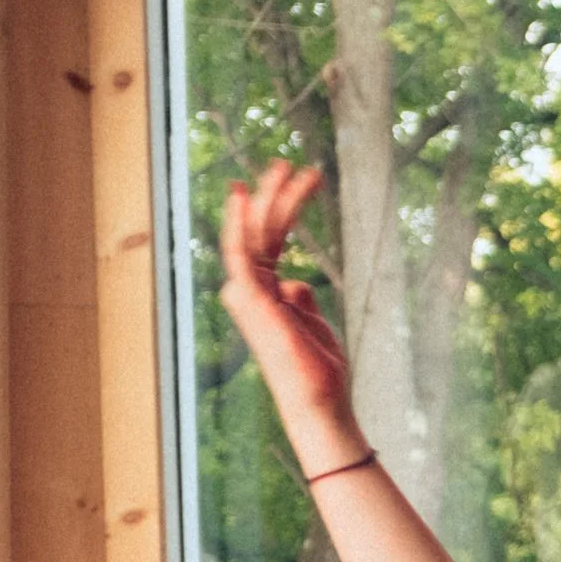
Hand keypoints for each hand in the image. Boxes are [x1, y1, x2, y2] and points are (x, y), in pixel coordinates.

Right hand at [216, 160, 364, 471]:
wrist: (319, 398)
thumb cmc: (319, 367)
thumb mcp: (313, 320)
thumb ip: (300, 297)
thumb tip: (295, 280)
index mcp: (263, 293)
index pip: (268, 242)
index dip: (279, 210)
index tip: (296, 182)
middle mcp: (248, 290)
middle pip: (259, 232)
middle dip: (273, 195)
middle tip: (289, 163)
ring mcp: (246, 294)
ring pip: (253, 234)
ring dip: (269, 199)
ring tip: (287, 168)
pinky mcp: (250, 298)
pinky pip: (241, 251)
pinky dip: (240, 222)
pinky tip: (248, 195)